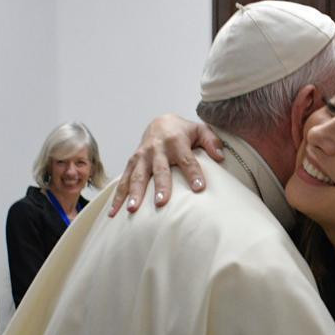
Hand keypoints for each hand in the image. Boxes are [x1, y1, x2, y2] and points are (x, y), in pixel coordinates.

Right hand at [109, 114, 224, 215]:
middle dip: (160, 186)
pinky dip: (117, 196)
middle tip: (162, 202)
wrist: (159, 123)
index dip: (193, 173)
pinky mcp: (132, 163)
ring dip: (134, 192)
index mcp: (176, 140)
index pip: (187, 159)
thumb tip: (221, 156)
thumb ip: (211, 141)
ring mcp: (142, 156)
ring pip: (137, 175)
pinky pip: (123, 180)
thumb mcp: (200, 130)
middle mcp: (157, 149)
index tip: (199, 188)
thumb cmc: (183, 131)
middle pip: (159, 170)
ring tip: (132, 209)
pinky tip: (114, 212)